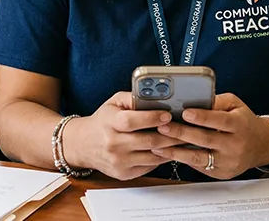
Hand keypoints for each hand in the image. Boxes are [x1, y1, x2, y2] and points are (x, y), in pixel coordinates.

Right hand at [63, 92, 183, 180]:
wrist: (83, 145)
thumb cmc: (103, 121)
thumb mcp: (113, 103)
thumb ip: (132, 97)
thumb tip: (155, 94)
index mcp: (109, 123)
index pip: (132, 121)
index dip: (152, 118)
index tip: (168, 114)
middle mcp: (113, 144)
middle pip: (147, 141)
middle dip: (170, 134)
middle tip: (185, 128)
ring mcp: (118, 161)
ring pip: (152, 156)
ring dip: (171, 148)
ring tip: (183, 138)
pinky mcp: (123, 173)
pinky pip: (149, 166)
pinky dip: (162, 158)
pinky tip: (170, 149)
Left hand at [153, 93, 268, 179]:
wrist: (261, 145)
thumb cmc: (244, 122)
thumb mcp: (236, 105)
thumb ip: (217, 101)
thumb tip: (196, 98)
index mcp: (239, 125)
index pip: (219, 121)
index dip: (202, 117)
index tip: (185, 112)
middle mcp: (234, 145)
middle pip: (205, 140)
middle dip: (182, 133)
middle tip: (163, 127)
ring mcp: (227, 161)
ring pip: (198, 157)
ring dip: (176, 151)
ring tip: (158, 144)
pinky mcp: (220, 172)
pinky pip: (198, 166)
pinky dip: (182, 159)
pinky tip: (168, 153)